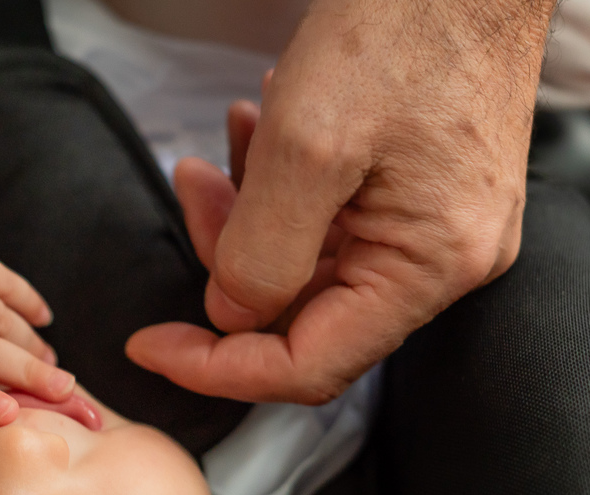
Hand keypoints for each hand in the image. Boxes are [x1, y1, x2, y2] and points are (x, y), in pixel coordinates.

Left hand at [128, 0, 555, 404]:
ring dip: (246, 213)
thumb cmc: (407, 26)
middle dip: (227, 259)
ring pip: (307, 263)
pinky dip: (279, 189)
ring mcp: (432, 228)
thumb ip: (259, 252)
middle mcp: (441, 262)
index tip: (149, 345)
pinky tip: (258, 131)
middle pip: (301, 313)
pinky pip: (331, 221)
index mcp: (428, 267)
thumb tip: (229, 316)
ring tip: (221, 147)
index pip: (308, 365)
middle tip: (190, 187)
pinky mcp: (418, 194)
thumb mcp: (306, 146)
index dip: (217, 366)